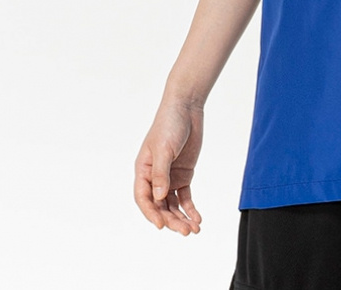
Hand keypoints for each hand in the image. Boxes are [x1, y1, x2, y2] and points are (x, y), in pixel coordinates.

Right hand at [134, 99, 204, 234]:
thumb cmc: (169, 124)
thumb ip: (161, 173)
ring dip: (181, 217)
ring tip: (193, 229)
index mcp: (143, 170)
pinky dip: (190, 208)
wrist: (187, 109)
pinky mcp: (184, 175)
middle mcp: (155, 177)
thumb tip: (159, 196)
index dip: (151, 213)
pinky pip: (185, 196)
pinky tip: (197, 218)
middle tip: (184, 231)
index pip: (143, 198)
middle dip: (171, 219)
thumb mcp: (164, 148)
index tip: (162, 225)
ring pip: (173, 204)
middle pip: (160, 205)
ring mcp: (170, 177)